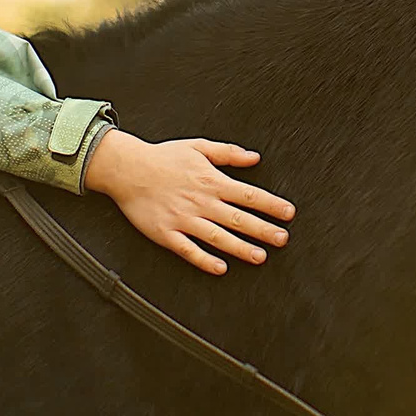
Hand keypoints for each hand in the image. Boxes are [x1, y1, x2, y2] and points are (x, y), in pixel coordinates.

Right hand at [83, 129, 296, 275]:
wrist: (127, 168)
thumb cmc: (162, 158)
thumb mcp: (198, 147)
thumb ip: (228, 153)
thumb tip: (253, 157)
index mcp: (211, 181)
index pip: (248, 194)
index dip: (271, 204)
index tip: (288, 213)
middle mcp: (201, 202)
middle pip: (238, 218)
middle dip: (263, 229)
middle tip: (282, 239)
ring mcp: (184, 219)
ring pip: (218, 237)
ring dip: (240, 248)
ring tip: (260, 256)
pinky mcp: (166, 233)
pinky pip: (188, 249)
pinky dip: (204, 260)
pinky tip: (219, 268)